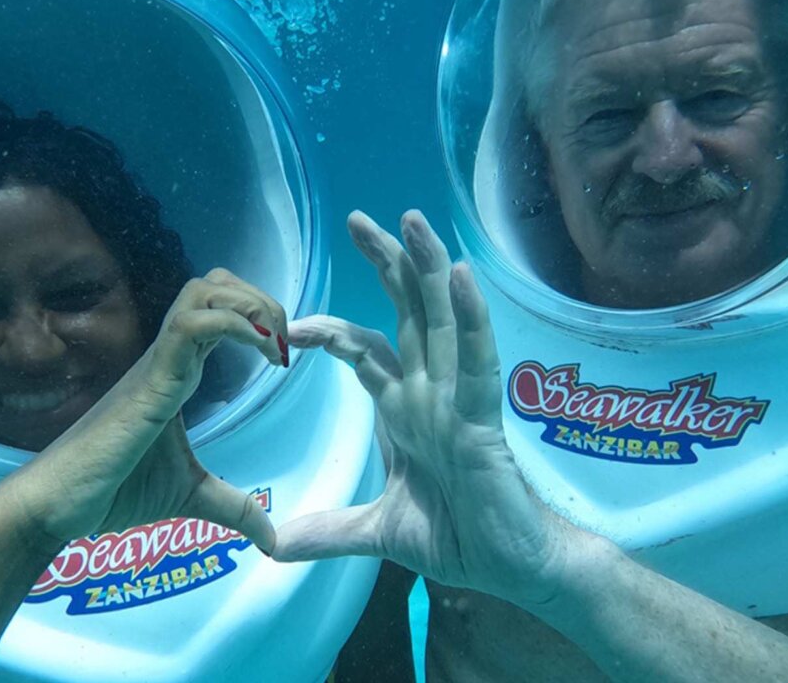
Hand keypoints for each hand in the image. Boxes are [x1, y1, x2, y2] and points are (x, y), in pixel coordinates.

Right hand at [0, 269, 286, 552]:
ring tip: (276, 347)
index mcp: (177, 371)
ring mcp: (157, 363)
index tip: (287, 355)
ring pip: (202, 291)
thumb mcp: (190, 496)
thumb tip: (271, 540)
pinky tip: (261, 355)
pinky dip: (234, 325)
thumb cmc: (113, 491)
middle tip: (285, 345)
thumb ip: (232, 508)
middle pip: (214, 284)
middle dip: (261, 299)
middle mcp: (168, 356)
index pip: (219, 310)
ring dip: (250, 305)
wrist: (58, 505)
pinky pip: (191, 326)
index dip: (259, 316)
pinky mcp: (150, 380)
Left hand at [273, 210, 565, 605]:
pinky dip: (471, 317)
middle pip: (408, 312)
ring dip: (428, 267)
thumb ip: (329, 531)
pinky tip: (460, 275)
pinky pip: (477, 360)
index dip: (331, 331)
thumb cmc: (458, 536)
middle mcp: (431, 390)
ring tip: (411, 220)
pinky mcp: (484, 419)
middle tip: (358, 219)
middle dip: (386, 263)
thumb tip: (275, 545)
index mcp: (405, 407)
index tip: (289, 326)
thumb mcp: (378, 531)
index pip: (365, 350)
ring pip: (443, 319)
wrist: (511, 567)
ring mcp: (458, 399)